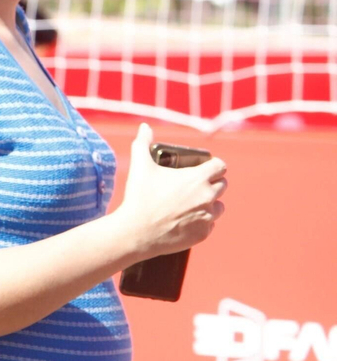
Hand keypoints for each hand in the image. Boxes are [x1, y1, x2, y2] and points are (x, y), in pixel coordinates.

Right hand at [111, 123, 226, 260]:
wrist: (137, 231)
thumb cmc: (139, 196)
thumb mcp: (140, 166)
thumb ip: (142, 143)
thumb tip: (144, 126)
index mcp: (198, 178)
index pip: (221, 166)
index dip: (213, 165)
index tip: (205, 167)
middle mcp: (208, 196)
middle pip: (222, 185)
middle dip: (212, 183)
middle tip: (195, 186)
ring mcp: (207, 216)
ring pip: (220, 206)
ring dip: (210, 203)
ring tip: (193, 204)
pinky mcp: (203, 233)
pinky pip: (210, 224)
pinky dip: (202, 222)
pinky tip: (187, 220)